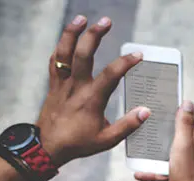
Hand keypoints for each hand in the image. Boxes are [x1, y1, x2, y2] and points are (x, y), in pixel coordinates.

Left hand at [37, 16, 148, 165]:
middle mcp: (75, 88)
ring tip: (82, 18)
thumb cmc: (78, 144)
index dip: (125, 63)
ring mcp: (62, 84)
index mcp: (91, 100)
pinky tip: (67, 39)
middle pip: (82, 54)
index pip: (110, 75)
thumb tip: (146, 111)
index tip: (138, 55)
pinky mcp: (53, 85)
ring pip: (64, 53)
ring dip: (72, 33)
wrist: (47, 147)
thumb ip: (127, 126)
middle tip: (106, 21)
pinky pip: (55, 61)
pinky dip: (60, 48)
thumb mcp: (107, 140)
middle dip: (94, 35)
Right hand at [134, 101, 193, 180]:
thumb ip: (184, 123)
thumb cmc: (186, 172)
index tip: (162, 110)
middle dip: (163, 134)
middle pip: (178, 138)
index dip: (176, 115)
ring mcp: (189, 166)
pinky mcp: (182, 178)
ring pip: (170, 156)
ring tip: (141, 151)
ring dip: (156, 155)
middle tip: (149, 127)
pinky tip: (140, 173)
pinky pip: (165, 172)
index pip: (189, 122)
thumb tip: (188, 103)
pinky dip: (153, 172)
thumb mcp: (183, 143)